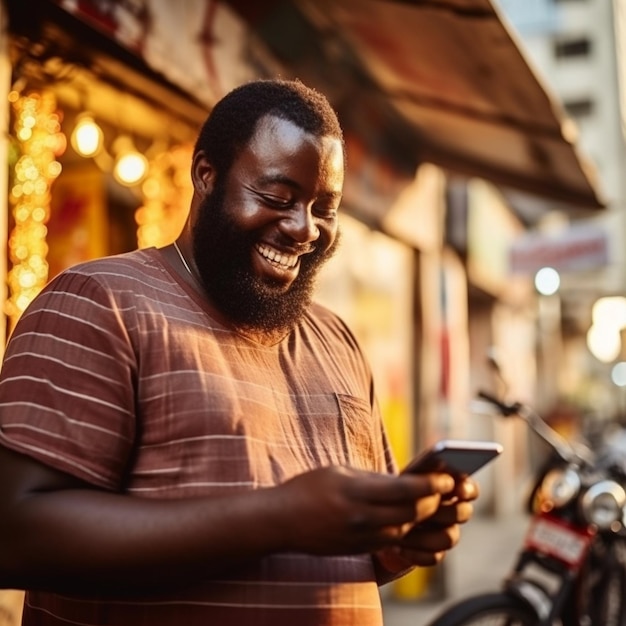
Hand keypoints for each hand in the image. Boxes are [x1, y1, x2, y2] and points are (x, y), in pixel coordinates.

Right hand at [272, 466, 456, 555]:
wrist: (282, 521)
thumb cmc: (309, 488)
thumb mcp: (339, 472)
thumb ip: (372, 478)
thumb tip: (403, 481)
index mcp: (356, 491)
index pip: (405, 490)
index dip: (431, 485)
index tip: (446, 478)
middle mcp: (361, 517)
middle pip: (411, 513)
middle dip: (433, 502)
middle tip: (446, 491)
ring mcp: (360, 537)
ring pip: (405, 531)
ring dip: (423, 518)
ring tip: (433, 505)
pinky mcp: (359, 549)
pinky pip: (392, 543)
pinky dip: (407, 531)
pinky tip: (413, 521)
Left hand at [374, 476, 478, 571]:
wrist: (374, 514)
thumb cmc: (393, 489)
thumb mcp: (407, 477)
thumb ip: (425, 469)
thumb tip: (437, 458)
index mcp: (449, 488)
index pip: (470, 489)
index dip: (468, 489)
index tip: (458, 490)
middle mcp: (450, 511)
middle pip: (464, 513)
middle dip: (446, 512)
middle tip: (428, 510)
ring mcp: (443, 533)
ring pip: (450, 538)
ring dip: (426, 535)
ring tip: (403, 530)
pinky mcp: (432, 553)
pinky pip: (434, 557)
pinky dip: (416, 553)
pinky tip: (398, 547)